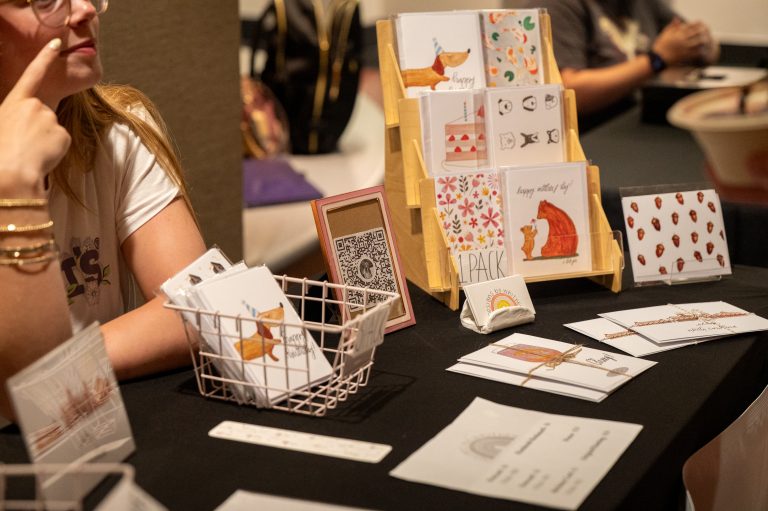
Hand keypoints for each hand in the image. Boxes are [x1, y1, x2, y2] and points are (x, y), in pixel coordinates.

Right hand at [0, 38, 70, 196]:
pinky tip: (41, 157)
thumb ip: (14, 117)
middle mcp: (35, 106)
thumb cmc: (0, 151)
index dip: (45, 57)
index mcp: (15, 101)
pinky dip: (53, 151)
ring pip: (52, 130)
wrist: (10, 172)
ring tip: (29, 153)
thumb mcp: (3, 123)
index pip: (32, 74)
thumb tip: (23, 124)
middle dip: (38, 129)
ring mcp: (51, 119)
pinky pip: (60, 142)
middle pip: (43, 115)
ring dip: (44, 141)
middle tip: (23, 145)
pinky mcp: (63, 134)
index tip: (55, 43)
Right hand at [653, 19, 716, 66]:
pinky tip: (702, 51)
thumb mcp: (664, 34)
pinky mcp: (684, 56)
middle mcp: (682, 41)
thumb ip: (672, 26)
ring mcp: (684, 49)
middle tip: (705, 34)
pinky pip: (696, 53)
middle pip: (697, 34)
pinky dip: (700, 51)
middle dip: (702, 33)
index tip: (700, 26)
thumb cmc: (659, 46)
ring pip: (698, 43)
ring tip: (705, 42)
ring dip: (703, 42)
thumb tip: (677, 18)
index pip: (691, 26)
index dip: (697, 25)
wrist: (656, 59)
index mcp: (678, 34)